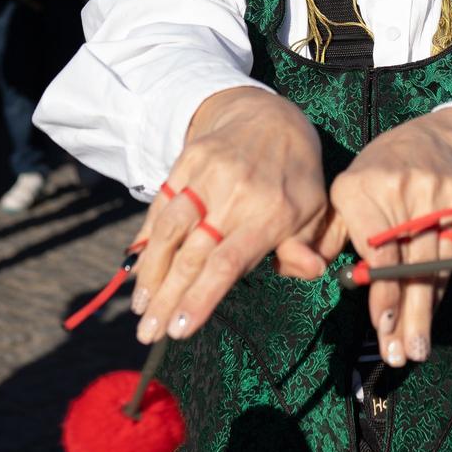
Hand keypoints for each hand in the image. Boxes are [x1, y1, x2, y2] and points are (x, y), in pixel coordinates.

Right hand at [129, 87, 329, 345]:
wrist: (270, 117)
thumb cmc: (294, 175)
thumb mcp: (313, 210)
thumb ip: (305, 245)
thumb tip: (310, 271)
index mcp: (270, 212)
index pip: (228, 262)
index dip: (201, 297)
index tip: (179, 329)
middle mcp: (235, 194)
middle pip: (193, 253)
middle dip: (167, 297)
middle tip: (147, 334)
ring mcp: (207, 175)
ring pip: (169, 229)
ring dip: (150, 272)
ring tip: (139, 307)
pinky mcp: (187, 161)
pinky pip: (161, 205)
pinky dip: (145, 238)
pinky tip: (137, 269)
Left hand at [331, 109, 451, 365]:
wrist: (429, 140)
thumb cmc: (375, 178)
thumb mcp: (344, 198)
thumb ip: (328, 235)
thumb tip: (314, 270)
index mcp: (356, 189)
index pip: (376, 250)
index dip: (382, 292)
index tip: (382, 327)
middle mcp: (396, 189)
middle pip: (406, 264)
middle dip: (406, 315)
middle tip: (401, 356)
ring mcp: (432, 194)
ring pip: (432, 266)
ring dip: (425, 312)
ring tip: (417, 349)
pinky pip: (450, 257)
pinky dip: (439, 290)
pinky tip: (429, 316)